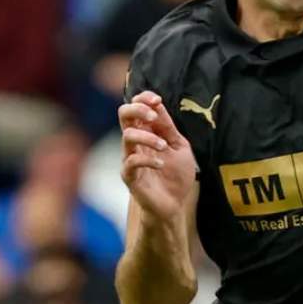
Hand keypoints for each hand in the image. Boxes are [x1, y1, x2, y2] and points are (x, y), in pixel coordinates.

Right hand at [119, 91, 197, 222]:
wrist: (174, 204)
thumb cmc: (176, 175)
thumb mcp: (179, 146)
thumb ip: (168, 128)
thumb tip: (158, 105)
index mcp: (146, 132)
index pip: (136, 107)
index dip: (143, 98)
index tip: (157, 100)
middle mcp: (134, 142)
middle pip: (123, 114)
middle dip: (137, 109)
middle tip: (153, 117)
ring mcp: (130, 158)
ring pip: (127, 136)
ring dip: (147, 137)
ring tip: (164, 147)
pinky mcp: (129, 176)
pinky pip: (131, 161)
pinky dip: (148, 159)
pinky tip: (161, 164)